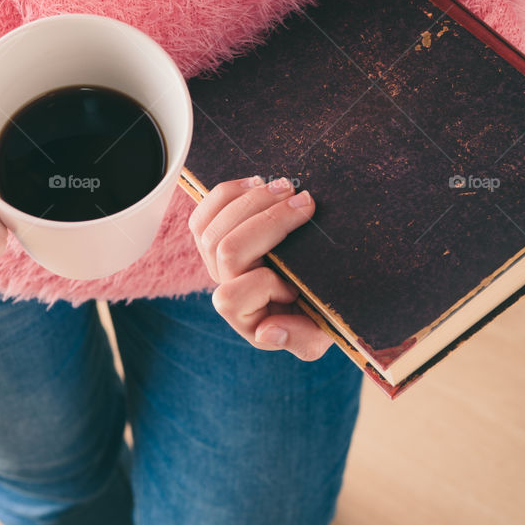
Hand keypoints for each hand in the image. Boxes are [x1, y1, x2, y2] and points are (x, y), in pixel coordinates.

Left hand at [188, 175, 334, 360]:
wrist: (316, 292)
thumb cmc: (320, 313)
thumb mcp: (321, 335)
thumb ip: (301, 340)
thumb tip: (268, 329)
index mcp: (247, 319)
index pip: (232, 298)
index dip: (266, 283)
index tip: (300, 277)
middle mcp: (226, 292)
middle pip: (226, 249)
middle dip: (269, 220)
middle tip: (306, 202)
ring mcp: (218, 265)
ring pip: (211, 227)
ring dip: (251, 200)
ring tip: (286, 187)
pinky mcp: (216, 239)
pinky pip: (203, 213)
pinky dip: (228, 193)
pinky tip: (258, 184)